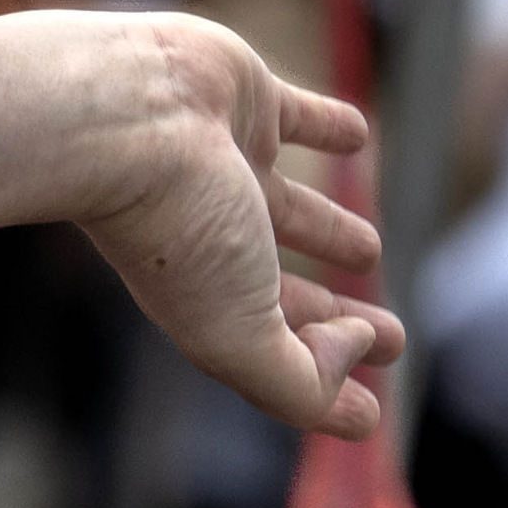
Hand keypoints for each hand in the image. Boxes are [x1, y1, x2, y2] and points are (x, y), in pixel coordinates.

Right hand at [76, 17, 402, 438]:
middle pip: (286, 291)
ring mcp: (228, 169)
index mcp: (205, 300)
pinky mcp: (245, 101)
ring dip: (331, 233)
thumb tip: (360, 352)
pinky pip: (298, 117)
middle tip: (389, 337)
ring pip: (291, 211)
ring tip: (369, 250)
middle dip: (336, 320)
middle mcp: (211, 238)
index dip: (325, 381)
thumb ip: (301, 377)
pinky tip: (357, 137)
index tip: (370, 406)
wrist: (119, 118)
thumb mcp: (238, 334)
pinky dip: (329, 128)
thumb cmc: (172, 230)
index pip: (276, 354)